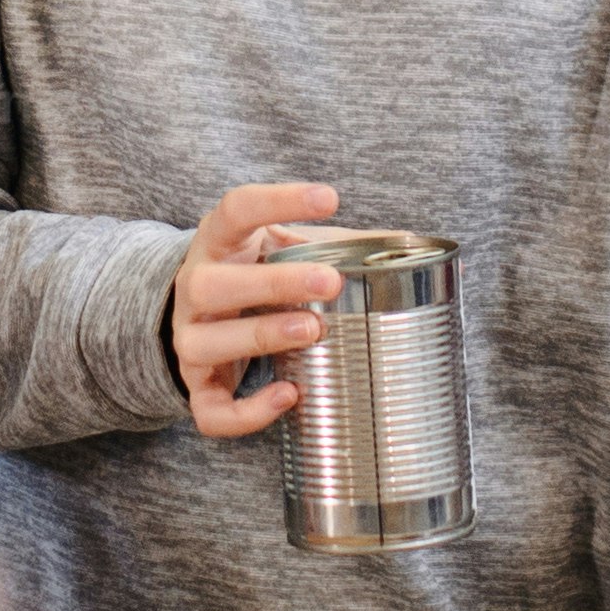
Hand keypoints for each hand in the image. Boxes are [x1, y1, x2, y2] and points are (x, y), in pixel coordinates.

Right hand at [169, 180, 344, 438]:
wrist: (202, 313)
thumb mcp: (284, 246)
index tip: (329, 199)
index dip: (278, 201)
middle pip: (213, 283)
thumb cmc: (257, 272)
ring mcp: (190, 338)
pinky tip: (289, 396)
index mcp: (219, 242)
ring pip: (204, 343)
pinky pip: (209, 410)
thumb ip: (338, 244)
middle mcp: (194, 288)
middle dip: (272, 283)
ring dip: (260, 336)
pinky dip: (247, 412)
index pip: (236, 210)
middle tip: (330, 282)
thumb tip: (420, 255)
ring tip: (312, 331)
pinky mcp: (197, 385)